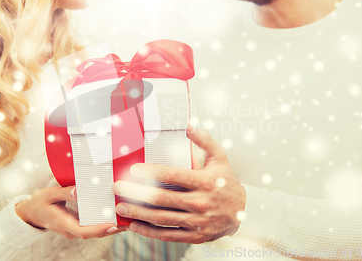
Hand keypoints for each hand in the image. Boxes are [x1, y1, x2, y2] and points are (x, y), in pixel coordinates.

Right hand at [15, 186, 126, 238]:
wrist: (30, 213)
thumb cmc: (39, 203)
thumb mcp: (49, 194)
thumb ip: (64, 192)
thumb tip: (78, 190)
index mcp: (62, 223)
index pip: (83, 231)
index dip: (99, 229)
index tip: (113, 225)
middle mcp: (70, 230)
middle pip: (93, 234)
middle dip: (111, 230)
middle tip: (128, 223)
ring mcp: (73, 230)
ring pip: (94, 233)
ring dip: (111, 228)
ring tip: (127, 221)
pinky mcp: (76, 226)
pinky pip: (92, 228)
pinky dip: (104, 224)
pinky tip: (116, 218)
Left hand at [111, 125, 245, 243]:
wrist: (242, 212)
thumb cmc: (226, 183)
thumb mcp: (220, 158)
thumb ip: (205, 141)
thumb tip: (190, 125)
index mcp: (204, 182)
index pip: (173, 176)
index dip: (151, 172)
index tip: (133, 169)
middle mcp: (199, 203)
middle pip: (162, 198)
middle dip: (137, 193)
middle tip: (118, 187)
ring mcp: (196, 222)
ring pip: (161, 218)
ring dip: (138, 213)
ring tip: (121, 206)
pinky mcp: (194, 236)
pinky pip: (167, 235)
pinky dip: (149, 231)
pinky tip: (135, 225)